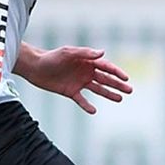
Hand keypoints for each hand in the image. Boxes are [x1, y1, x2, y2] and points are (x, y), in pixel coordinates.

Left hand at [15, 46, 131, 113]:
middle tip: (130, 90)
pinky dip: (87, 105)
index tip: (126, 78)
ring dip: (109, 94)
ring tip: (120, 99)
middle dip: (118, 84)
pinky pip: (81, 100)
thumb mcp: (68, 53)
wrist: (34, 67)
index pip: (106, 67)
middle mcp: (86, 72)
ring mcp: (79, 82)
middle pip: (106, 79)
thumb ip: (85, 53)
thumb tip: (103, 53)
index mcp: (88, 61)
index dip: (117, 72)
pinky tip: (94, 111)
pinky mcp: (70, 92)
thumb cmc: (51, 57)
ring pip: (98, 89)